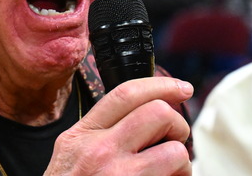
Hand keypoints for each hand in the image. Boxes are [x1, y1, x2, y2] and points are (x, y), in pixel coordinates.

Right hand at [45, 77, 192, 175]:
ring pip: (175, 151)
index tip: (181, 88)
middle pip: (157, 114)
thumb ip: (97, 133)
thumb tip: (139, 113)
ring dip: (182, 162)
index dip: (161, 85)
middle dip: (177, 124)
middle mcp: (99, 152)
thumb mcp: (70, 155)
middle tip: (174, 139)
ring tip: (171, 173)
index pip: (125, 94)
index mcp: (81, 136)